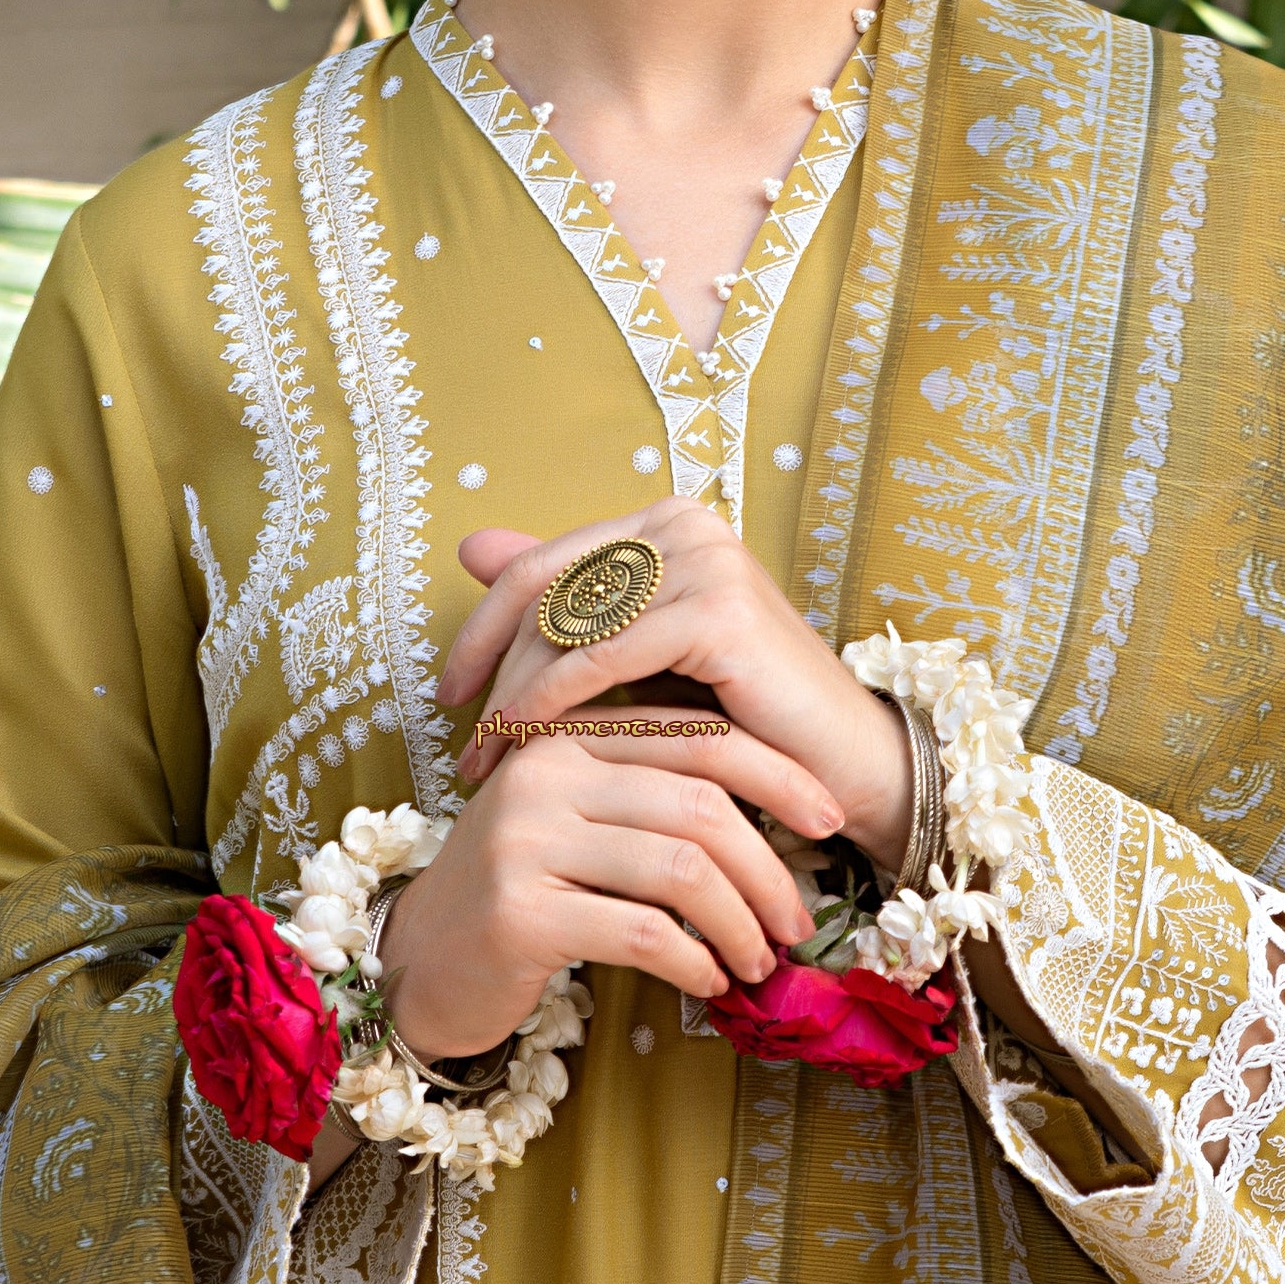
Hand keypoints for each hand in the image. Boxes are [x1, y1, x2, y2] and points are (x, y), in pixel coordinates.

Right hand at [376, 714, 836, 1063]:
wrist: (417, 964)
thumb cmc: (519, 895)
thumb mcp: (580, 824)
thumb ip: (650, 795)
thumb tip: (778, 807)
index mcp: (566, 735)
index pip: (695, 735)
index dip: (776, 775)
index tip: (827, 819)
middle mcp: (542, 774)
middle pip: (698, 803)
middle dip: (768, 866)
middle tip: (798, 919)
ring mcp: (525, 841)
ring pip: (681, 870)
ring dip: (740, 924)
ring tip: (759, 960)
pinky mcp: (520, 912)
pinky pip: (644, 932)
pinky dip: (694, 961)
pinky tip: (708, 981)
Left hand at [439, 504, 914, 867]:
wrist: (837, 761)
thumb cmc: (741, 715)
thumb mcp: (641, 656)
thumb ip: (568, 604)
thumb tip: (470, 547)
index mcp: (666, 522)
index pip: (543, 564)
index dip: (482, 626)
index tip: (447, 692)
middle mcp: (686, 524)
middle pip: (545, 590)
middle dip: (491, 670)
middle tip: (464, 744)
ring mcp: (704, 560)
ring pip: (566, 625)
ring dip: (514, 695)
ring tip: (485, 756)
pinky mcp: (717, 611)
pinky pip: (603, 656)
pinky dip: (553, 699)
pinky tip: (524, 737)